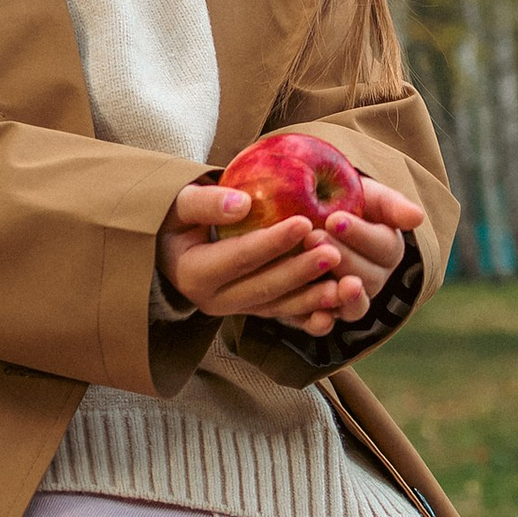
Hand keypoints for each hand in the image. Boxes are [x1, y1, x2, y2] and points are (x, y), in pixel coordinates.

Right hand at [156, 170, 424, 338]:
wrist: (172, 249)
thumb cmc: (177, 219)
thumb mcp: (179, 206)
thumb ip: (204, 203)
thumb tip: (241, 204)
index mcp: (194, 273)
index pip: (239, 257)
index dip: (272, 243)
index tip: (304, 223)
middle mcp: (214, 300)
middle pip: (264, 288)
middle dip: (300, 273)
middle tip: (333, 253)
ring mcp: (235, 309)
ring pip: (278, 307)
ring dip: (313, 298)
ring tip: (345, 283)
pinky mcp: (252, 310)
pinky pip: (285, 313)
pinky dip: (312, 310)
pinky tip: (339, 301)